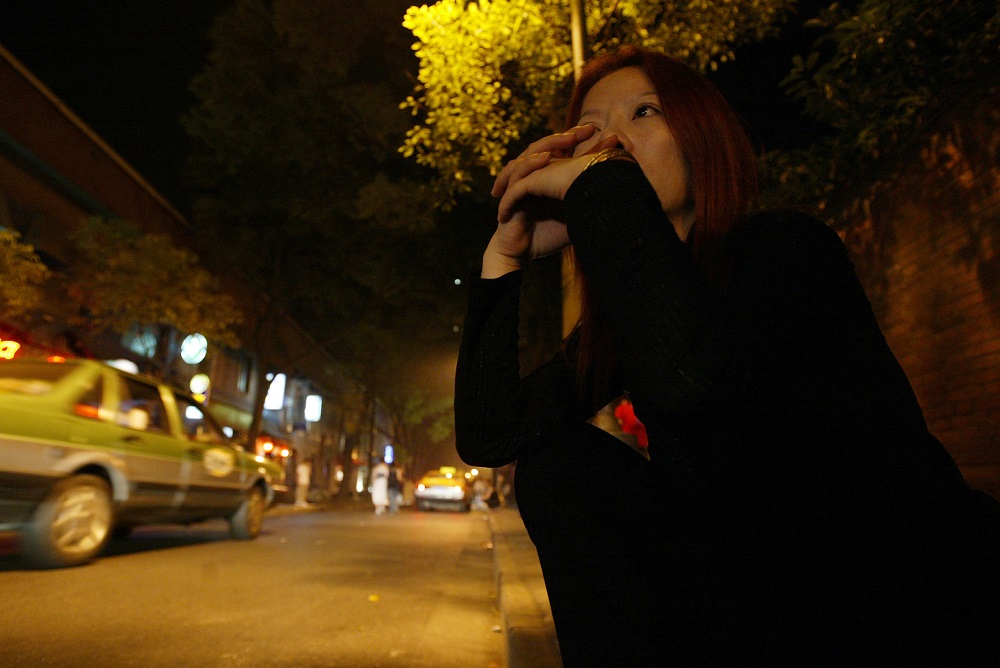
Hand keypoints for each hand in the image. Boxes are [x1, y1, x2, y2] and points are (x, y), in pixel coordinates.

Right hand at [483, 127, 619, 276]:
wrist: (523, 254)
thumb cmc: (548, 234)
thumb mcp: (576, 214)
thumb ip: (591, 199)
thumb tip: (620, 188)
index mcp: (549, 176)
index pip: (564, 151)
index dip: (579, 141)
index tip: (601, 133)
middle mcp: (534, 175)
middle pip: (548, 146)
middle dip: (566, 136)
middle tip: (587, 130)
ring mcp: (520, 182)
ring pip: (530, 155)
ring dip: (548, 145)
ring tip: (567, 139)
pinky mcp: (510, 194)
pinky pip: (517, 175)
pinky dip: (529, 165)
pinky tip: (544, 160)